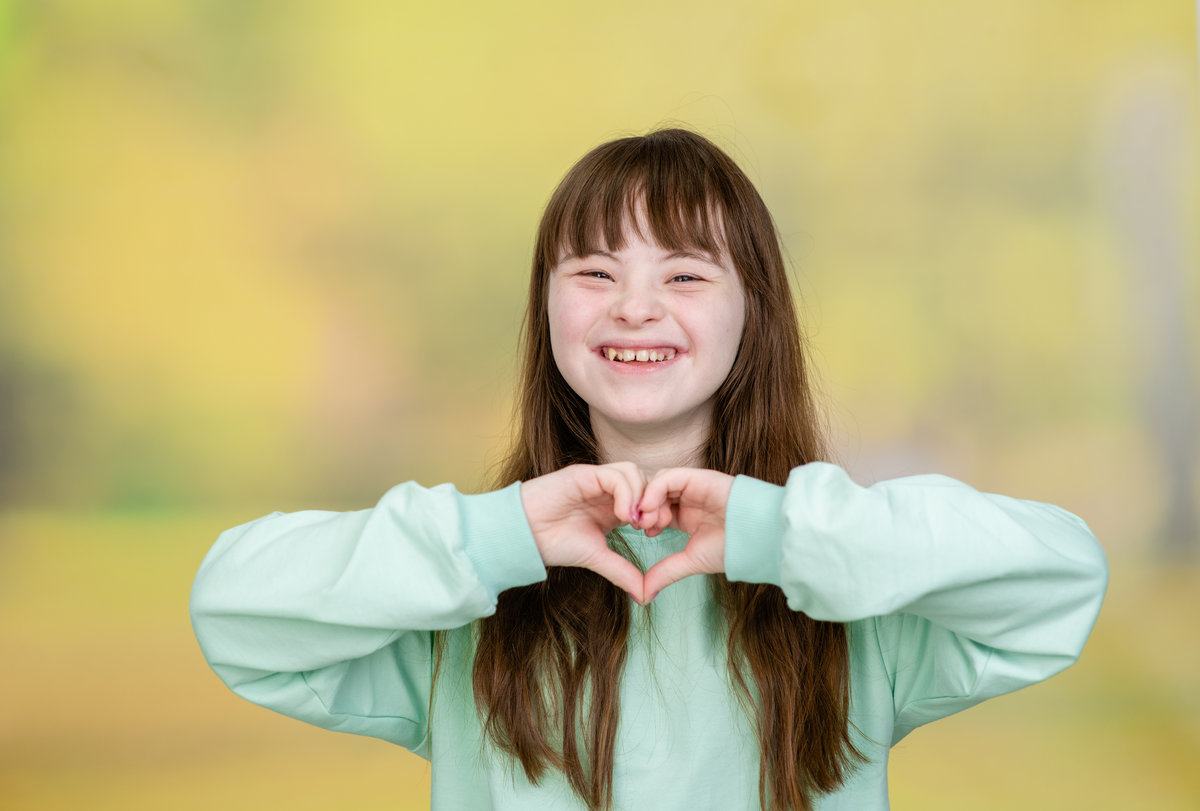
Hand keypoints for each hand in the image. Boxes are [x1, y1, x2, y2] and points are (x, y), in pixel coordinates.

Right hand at [520, 463, 648, 602]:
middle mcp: (606, 490)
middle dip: (654, 502)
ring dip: (641, 496)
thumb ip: (622, 571)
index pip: (647, 498)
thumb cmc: (554, 544)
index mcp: (612, 506)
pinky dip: (626, 494)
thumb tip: (645, 596)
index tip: (653, 533)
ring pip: (633, 472)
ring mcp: (595, 479)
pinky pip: (615, 475)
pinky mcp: (583, 474)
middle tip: (649, 527)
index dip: (656, 511)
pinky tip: (622, 516)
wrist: (523, 536)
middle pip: (645, 480)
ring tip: (634, 522)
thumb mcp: (596, 558)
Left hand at [638, 468, 733, 601]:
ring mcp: (693, 486)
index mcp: (686, 515)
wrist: (759, 537)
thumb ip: (666, 571)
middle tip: (641, 526)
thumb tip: (643, 594)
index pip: (656, 510)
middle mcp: (688, 498)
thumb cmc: (733, 548)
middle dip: (643, 510)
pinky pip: (669, 477)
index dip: (646, 520)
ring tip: (649, 521)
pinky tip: (652, 509)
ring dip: (648, 501)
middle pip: (654, 494)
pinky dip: (655, 491)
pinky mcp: (698, 477)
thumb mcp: (692, 561)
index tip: (645, 535)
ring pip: (658, 483)